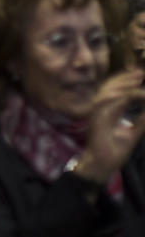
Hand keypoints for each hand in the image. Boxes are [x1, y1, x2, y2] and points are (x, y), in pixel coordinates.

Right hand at [73, 69, 144, 184]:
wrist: (103, 164)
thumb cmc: (114, 151)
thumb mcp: (132, 133)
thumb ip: (141, 121)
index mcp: (109, 110)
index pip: (118, 90)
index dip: (128, 80)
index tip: (141, 75)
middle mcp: (101, 107)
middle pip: (112, 86)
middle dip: (127, 78)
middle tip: (141, 72)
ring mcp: (97, 111)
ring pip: (108, 91)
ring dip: (123, 83)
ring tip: (137, 78)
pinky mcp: (95, 118)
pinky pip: (105, 102)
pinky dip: (116, 96)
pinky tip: (127, 93)